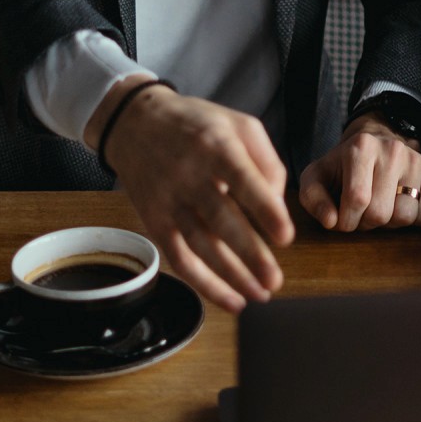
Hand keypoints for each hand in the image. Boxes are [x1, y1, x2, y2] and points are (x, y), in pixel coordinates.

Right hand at [89, 75, 293, 314]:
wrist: (135, 122)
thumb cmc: (197, 124)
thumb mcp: (239, 124)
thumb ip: (267, 161)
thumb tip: (278, 203)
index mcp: (216, 146)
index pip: (242, 180)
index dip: (264, 210)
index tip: (285, 236)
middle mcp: (190, 175)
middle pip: (220, 220)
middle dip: (249, 255)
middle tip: (273, 280)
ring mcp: (169, 200)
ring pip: (200, 246)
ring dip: (230, 276)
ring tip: (259, 295)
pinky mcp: (154, 220)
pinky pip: (179, 258)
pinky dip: (204, 283)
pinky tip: (230, 298)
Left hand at [297, 115, 420, 230]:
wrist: (377, 144)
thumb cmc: (343, 167)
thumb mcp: (318, 176)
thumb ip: (312, 198)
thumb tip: (331, 221)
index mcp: (362, 147)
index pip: (357, 200)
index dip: (346, 221)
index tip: (342, 217)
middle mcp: (393, 150)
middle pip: (380, 213)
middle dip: (366, 223)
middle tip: (361, 212)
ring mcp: (417, 161)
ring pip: (405, 217)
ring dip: (388, 223)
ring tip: (380, 206)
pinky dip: (410, 220)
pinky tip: (399, 204)